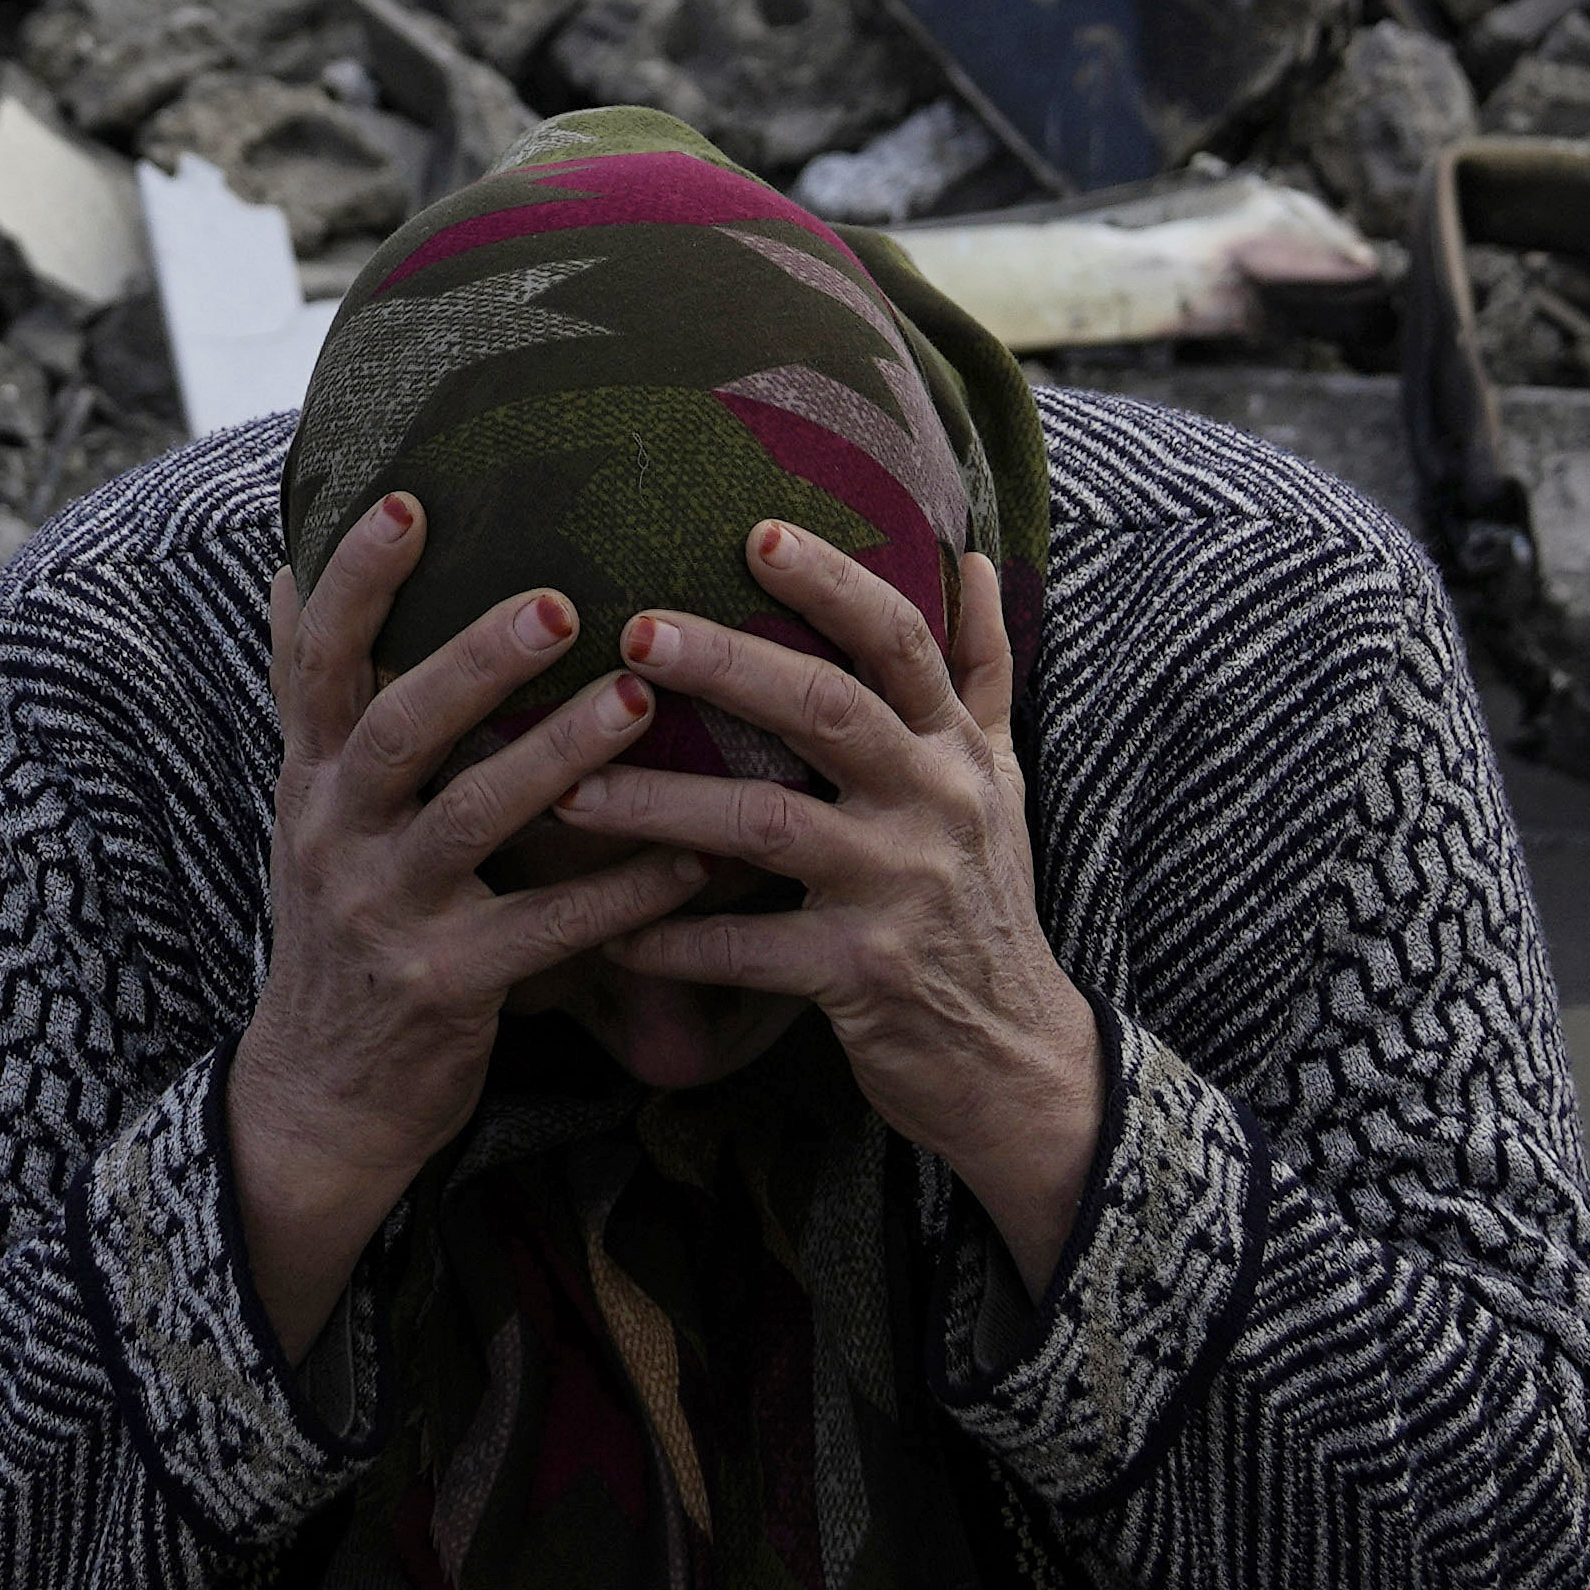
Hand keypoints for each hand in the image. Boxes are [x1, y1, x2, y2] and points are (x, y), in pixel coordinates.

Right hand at [228, 495, 696, 1363]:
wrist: (320, 1095)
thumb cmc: (346, 921)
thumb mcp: (313, 809)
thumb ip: (322, 704)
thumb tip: (294, 563)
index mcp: (312, 778)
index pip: (315, 661)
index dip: (352, 581)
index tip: (406, 499)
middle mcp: (334, 834)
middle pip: (393, 728)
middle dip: (470, 662)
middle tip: (559, 601)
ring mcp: (384, 914)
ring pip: (470, 821)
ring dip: (558, 758)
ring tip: (640, 704)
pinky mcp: (442, 990)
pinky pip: (541, 933)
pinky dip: (617, 895)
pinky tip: (691, 863)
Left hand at [566, 522, 1112, 1300]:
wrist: (1016, 1058)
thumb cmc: (985, 901)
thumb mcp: (999, 779)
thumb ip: (982, 669)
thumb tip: (969, 555)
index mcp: (955, 748)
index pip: (900, 642)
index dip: (835, 582)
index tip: (758, 531)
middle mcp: (934, 803)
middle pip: (828, 710)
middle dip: (729, 664)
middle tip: (633, 632)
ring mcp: (899, 889)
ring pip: (767, 827)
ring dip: (663, 806)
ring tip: (572, 790)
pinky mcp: (861, 975)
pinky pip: (748, 949)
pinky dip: (674, 941)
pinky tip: (607, 934)